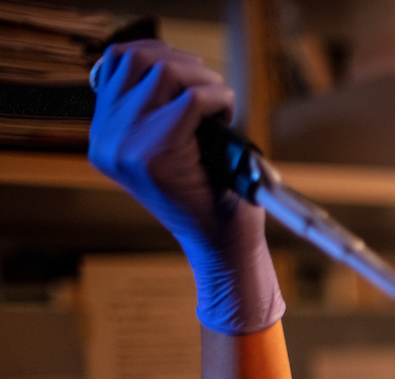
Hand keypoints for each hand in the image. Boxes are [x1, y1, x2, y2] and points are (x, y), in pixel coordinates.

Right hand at [88, 40, 283, 334]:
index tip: (190, 74)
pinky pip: (191, 99)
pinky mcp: (155, 152)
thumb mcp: (172, 146)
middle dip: (183, 62)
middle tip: (210, 88)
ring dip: (202, 78)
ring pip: (163, 72)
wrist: (220, 244)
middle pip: (137, 58)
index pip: (115, 62)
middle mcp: (106, 139)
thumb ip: (157, 108)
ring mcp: (126, 145)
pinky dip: (218, 98)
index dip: (159, 55)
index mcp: (104, 136)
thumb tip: (171, 61)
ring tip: (218, 104)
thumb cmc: (209, 194)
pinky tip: (226, 118)